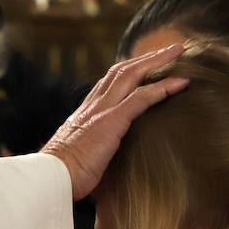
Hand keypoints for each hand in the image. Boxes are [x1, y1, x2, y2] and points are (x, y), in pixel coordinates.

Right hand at [42, 43, 189, 199]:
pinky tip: (181, 82)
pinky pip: (141, 98)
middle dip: (146, 58)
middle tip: (169, 49)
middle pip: (121, 71)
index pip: (107, 84)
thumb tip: (96, 170)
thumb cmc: (60, 179)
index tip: (144, 66)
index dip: (127, 72)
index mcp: (83, 115)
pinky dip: (163, 87)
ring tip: (178, 52)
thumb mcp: (76, 161)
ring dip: (157, 61)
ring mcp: (100, 112)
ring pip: (131, 75)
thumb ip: (89, 156)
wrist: (47, 179)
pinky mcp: (110, 122)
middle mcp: (91, 107)